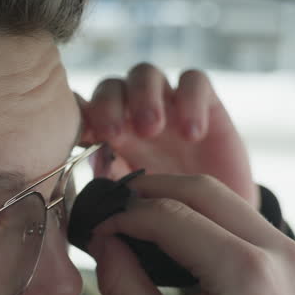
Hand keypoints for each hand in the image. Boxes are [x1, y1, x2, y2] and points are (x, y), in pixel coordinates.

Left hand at [80, 66, 258, 208]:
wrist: (217, 220)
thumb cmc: (172, 215)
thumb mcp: (136, 209)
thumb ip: (110, 194)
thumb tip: (86, 194)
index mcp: (108, 138)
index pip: (83, 110)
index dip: (77, 114)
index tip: (81, 135)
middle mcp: (133, 116)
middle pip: (110, 87)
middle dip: (107, 105)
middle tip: (114, 134)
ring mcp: (167, 105)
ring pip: (145, 74)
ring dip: (143, 95)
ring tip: (152, 129)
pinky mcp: (205, 103)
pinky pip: (194, 80)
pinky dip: (191, 100)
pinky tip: (193, 134)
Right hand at [87, 174, 294, 294]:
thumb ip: (122, 281)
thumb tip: (102, 238)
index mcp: (245, 273)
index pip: (172, 217)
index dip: (126, 215)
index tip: (97, 226)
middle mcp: (278, 252)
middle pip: (203, 191)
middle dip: (151, 192)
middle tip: (114, 208)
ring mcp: (291, 252)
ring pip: (225, 197)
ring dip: (178, 199)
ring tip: (138, 217)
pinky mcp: (291, 258)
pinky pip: (242, 217)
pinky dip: (204, 214)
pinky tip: (173, 229)